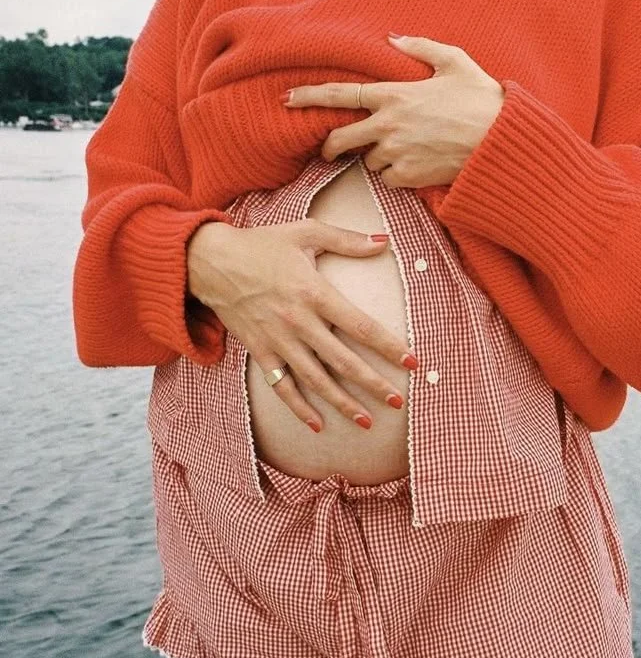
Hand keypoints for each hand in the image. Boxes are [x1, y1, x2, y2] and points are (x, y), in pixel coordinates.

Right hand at [187, 220, 417, 431]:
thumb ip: (347, 239)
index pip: (360, 325)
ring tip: (366, 422)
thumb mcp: (305, 231)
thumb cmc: (262, 245)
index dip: (388, 345)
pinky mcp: (260, 352)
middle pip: (342, 361)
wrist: (210, 262)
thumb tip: (385, 241)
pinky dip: (299, 408)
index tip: (412, 361)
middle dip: (372, 383)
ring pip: (316, 380)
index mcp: (314, 292)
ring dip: (342, 403)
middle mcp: (298, 322)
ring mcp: (278, 341)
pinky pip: (282, 387)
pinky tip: (318, 426)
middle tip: (397, 401)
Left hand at [281, 34, 504, 188]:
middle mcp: (388, 125)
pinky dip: (397, 174)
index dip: (310, 97)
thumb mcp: (454, 62)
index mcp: (394, 94)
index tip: (287, 100)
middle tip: (329, 150)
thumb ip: (420, 48)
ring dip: (379, 157)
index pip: (341, 95)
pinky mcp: (407, 176)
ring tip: (406, 149)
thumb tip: (394, 39)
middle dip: (330, 147)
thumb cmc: (480, 100)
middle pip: (341, 140)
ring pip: (370, 161)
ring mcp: (396, 153)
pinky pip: (389, 179)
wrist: (497, 141)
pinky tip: (418, 164)